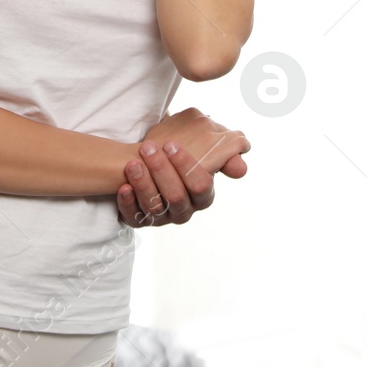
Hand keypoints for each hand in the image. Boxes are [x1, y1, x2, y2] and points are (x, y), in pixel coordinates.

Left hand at [115, 109, 250, 227]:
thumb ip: (221, 151)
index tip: (171, 144)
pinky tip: (123, 186)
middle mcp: (184, 210)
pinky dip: (129, 203)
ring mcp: (162, 218)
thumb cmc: (176, 157)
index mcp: (202, 195)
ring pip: (155, 207)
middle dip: (162, 171)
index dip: (187, 166)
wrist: (147, 163)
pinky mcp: (140, 222)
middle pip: (177, 196)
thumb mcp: (201, 151)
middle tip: (148, 148)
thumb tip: (243, 152)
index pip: (200, 185)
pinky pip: (135, 218)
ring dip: (144, 184)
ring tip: (132, 163)